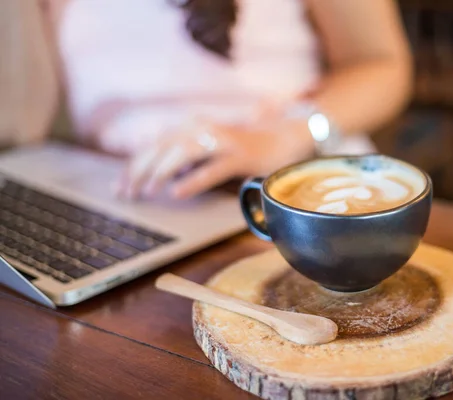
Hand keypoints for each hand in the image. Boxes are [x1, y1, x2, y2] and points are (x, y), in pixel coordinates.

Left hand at [116, 120, 314, 199]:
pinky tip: (177, 193)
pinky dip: (193, 181)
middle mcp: (203, 129)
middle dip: (139, 171)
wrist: (284, 140)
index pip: (154, 146)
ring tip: (146, 192)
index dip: (133, 166)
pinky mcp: (240, 155)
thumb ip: (184, 159)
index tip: (118, 186)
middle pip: (162, 148)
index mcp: (192, 128)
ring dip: (160, 173)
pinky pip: (212, 169)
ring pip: (183, 154)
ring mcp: (223, 141)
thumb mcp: (208, 151)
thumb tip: (155, 174)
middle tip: (124, 194)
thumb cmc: (243, 149)